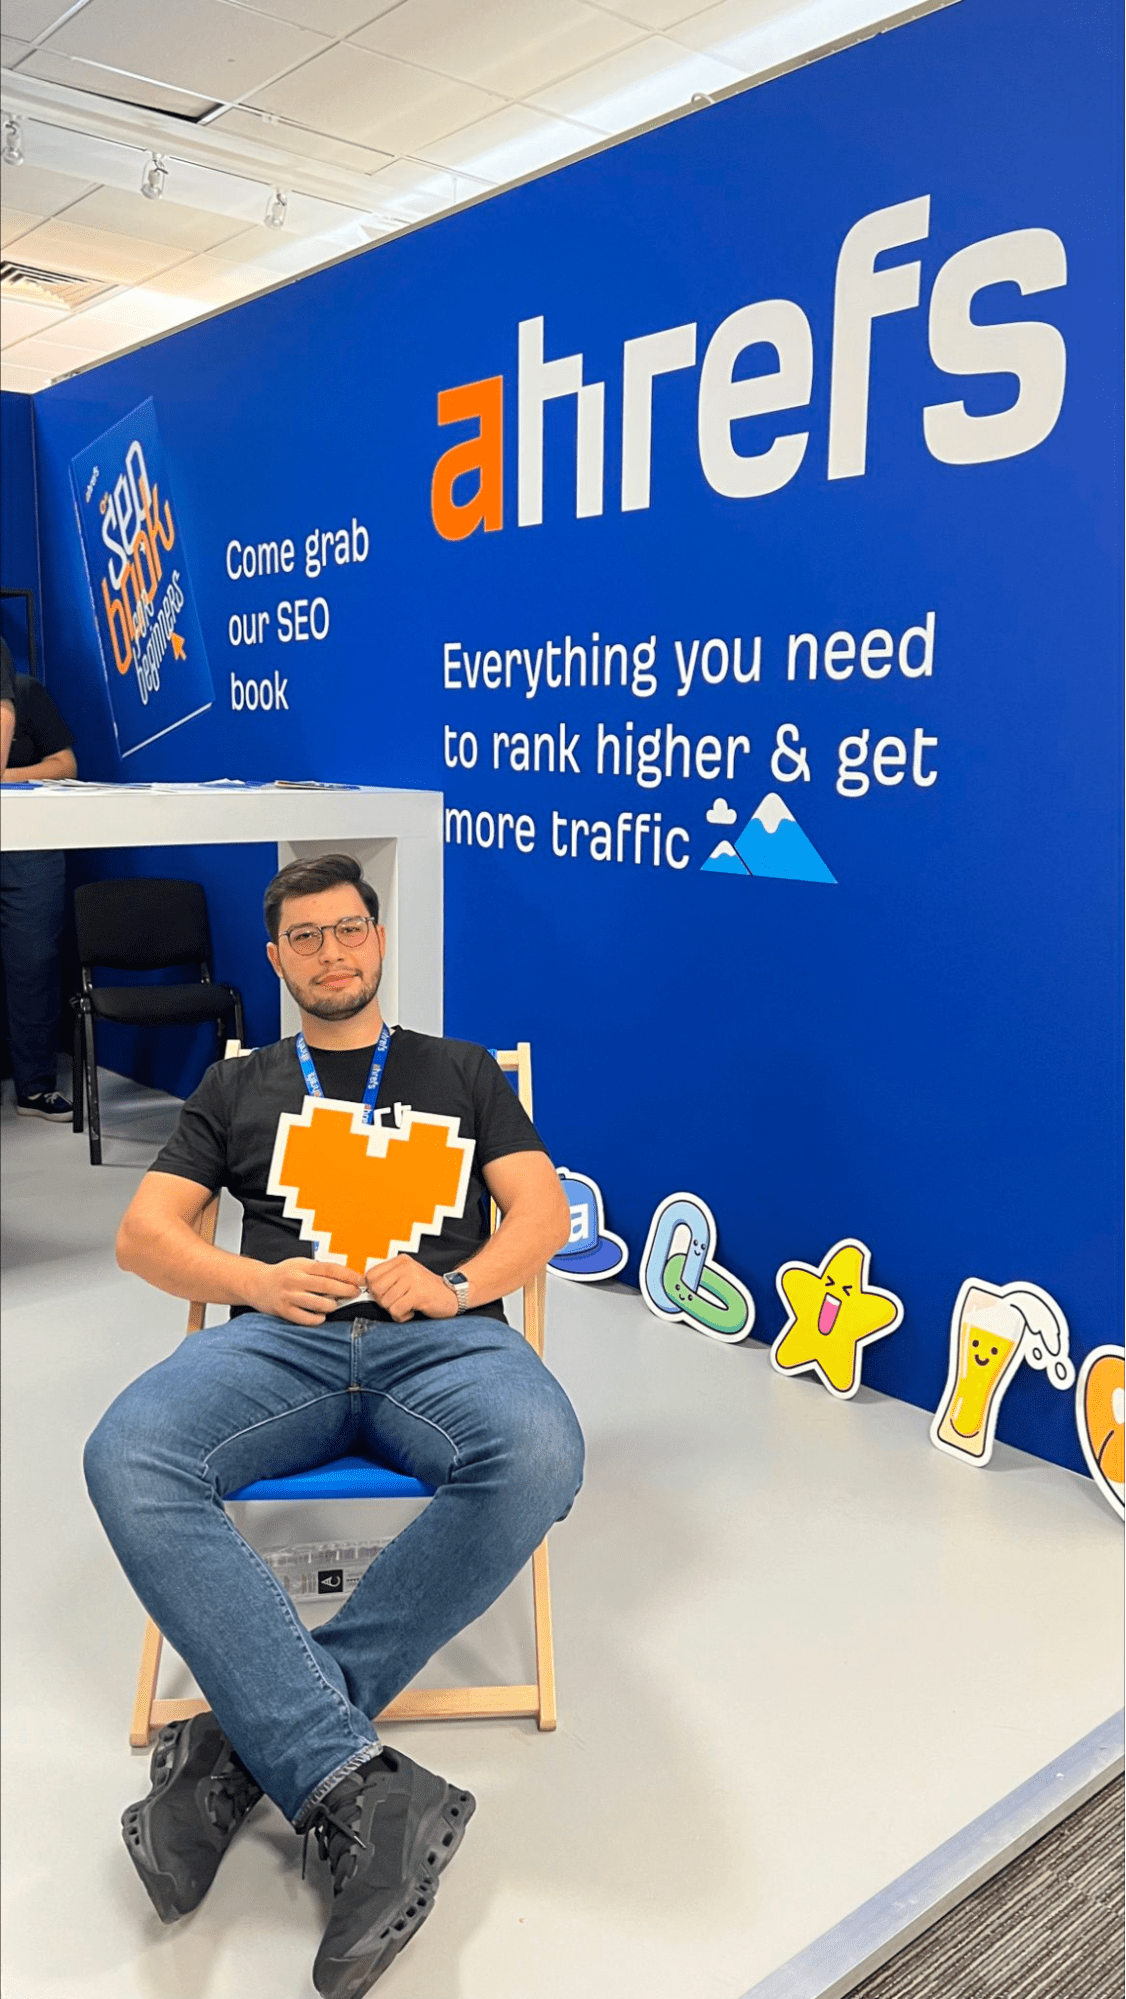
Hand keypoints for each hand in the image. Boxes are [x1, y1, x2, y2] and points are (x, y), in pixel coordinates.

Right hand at [245, 1257, 365, 1324]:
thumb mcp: (300, 1264)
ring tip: (335, 1304)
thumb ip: (320, 1270)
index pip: (329, 1269)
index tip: (360, 1280)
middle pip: (327, 1286)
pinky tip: (321, 1315)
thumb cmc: (283, 1274)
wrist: (257, 1284)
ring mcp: (289, 1296)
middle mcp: (295, 1280)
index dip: (348, 1275)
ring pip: (318, 1304)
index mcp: (301, 1266)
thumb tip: (347, 1277)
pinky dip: (318, 1319)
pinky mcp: (284, 1311)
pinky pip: (306, 1318)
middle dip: (346, 1290)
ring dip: (332, 1305)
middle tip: (355, 1293)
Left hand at [364, 1256, 459, 1322]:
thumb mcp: (405, 1278)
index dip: (373, 1290)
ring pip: (386, 1302)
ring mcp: (413, 1279)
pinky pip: (396, 1310)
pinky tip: (412, 1312)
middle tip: (397, 1302)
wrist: (453, 1295)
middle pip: (376, 1289)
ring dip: (395, 1310)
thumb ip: (387, 1279)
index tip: (386, 1294)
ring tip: (408, 1306)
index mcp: (401, 1261)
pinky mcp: (419, 1294)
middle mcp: (406, 1267)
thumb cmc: (426, 1290)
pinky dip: (402, 1316)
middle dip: (383, 1301)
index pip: (370, 1275)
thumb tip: (361, 1285)